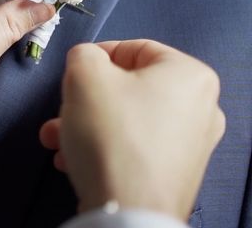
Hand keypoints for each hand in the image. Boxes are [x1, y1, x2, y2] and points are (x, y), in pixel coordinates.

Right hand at [39, 40, 224, 220]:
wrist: (127, 211)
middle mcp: (200, 107)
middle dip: (84, 99)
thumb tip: (88, 61)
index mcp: (189, 74)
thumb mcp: (84, 73)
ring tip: (58, 139)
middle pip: (127, 87)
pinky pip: (133, 145)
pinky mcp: (174, 173)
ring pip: (125, 118)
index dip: (96, 56)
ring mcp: (190, 144)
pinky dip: (102, 146)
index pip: (133, 48)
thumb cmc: (111, 134)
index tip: (73, 73)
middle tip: (62, 109)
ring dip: (86, 124)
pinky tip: (74, 160)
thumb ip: (83, 53)